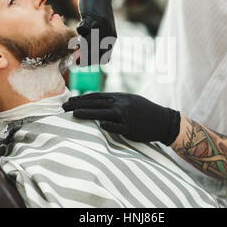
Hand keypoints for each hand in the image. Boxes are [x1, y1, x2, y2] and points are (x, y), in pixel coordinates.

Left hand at [62, 92, 180, 145]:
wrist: (162, 120)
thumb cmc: (144, 111)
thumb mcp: (129, 101)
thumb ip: (114, 102)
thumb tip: (97, 103)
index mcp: (119, 97)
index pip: (96, 97)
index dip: (81, 98)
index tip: (69, 100)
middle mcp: (121, 104)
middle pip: (95, 103)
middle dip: (78, 104)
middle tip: (63, 107)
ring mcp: (126, 116)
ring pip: (104, 113)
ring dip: (88, 113)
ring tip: (74, 113)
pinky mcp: (131, 128)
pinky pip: (118, 127)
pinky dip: (109, 125)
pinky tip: (99, 125)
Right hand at [77, 0, 116, 65]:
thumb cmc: (96, 11)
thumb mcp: (101, 29)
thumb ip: (95, 41)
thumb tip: (82, 57)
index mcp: (111, 40)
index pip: (104, 59)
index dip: (91, 62)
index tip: (81, 61)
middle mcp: (109, 35)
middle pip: (95, 54)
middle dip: (83, 58)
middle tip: (74, 57)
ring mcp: (102, 27)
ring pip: (88, 44)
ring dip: (80, 45)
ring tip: (76, 42)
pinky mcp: (94, 18)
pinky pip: (83, 29)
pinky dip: (79, 30)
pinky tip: (80, 26)